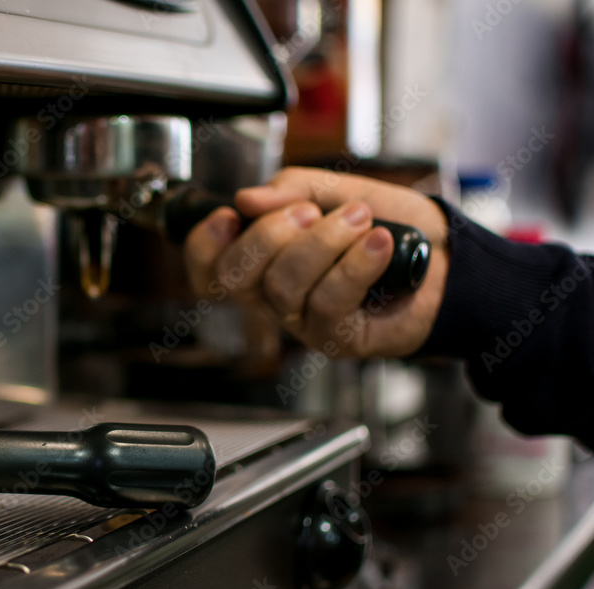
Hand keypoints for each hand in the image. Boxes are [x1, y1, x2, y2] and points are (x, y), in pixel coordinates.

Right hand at [183, 167, 449, 356]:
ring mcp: (302, 320)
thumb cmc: (387, 225)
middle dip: (268, 235)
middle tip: (311, 211)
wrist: (445, 255)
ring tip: (360, 219)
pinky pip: (330, 301)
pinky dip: (355, 265)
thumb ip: (291, 189)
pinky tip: (378, 244)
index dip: (205, 243)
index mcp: (262, 260)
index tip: (230, 214)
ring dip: (324, 243)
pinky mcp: (337, 338)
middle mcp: (273, 295)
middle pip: (233, 277)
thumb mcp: (336, 190)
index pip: (207, 267)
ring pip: (284, 285)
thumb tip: (248, 198)